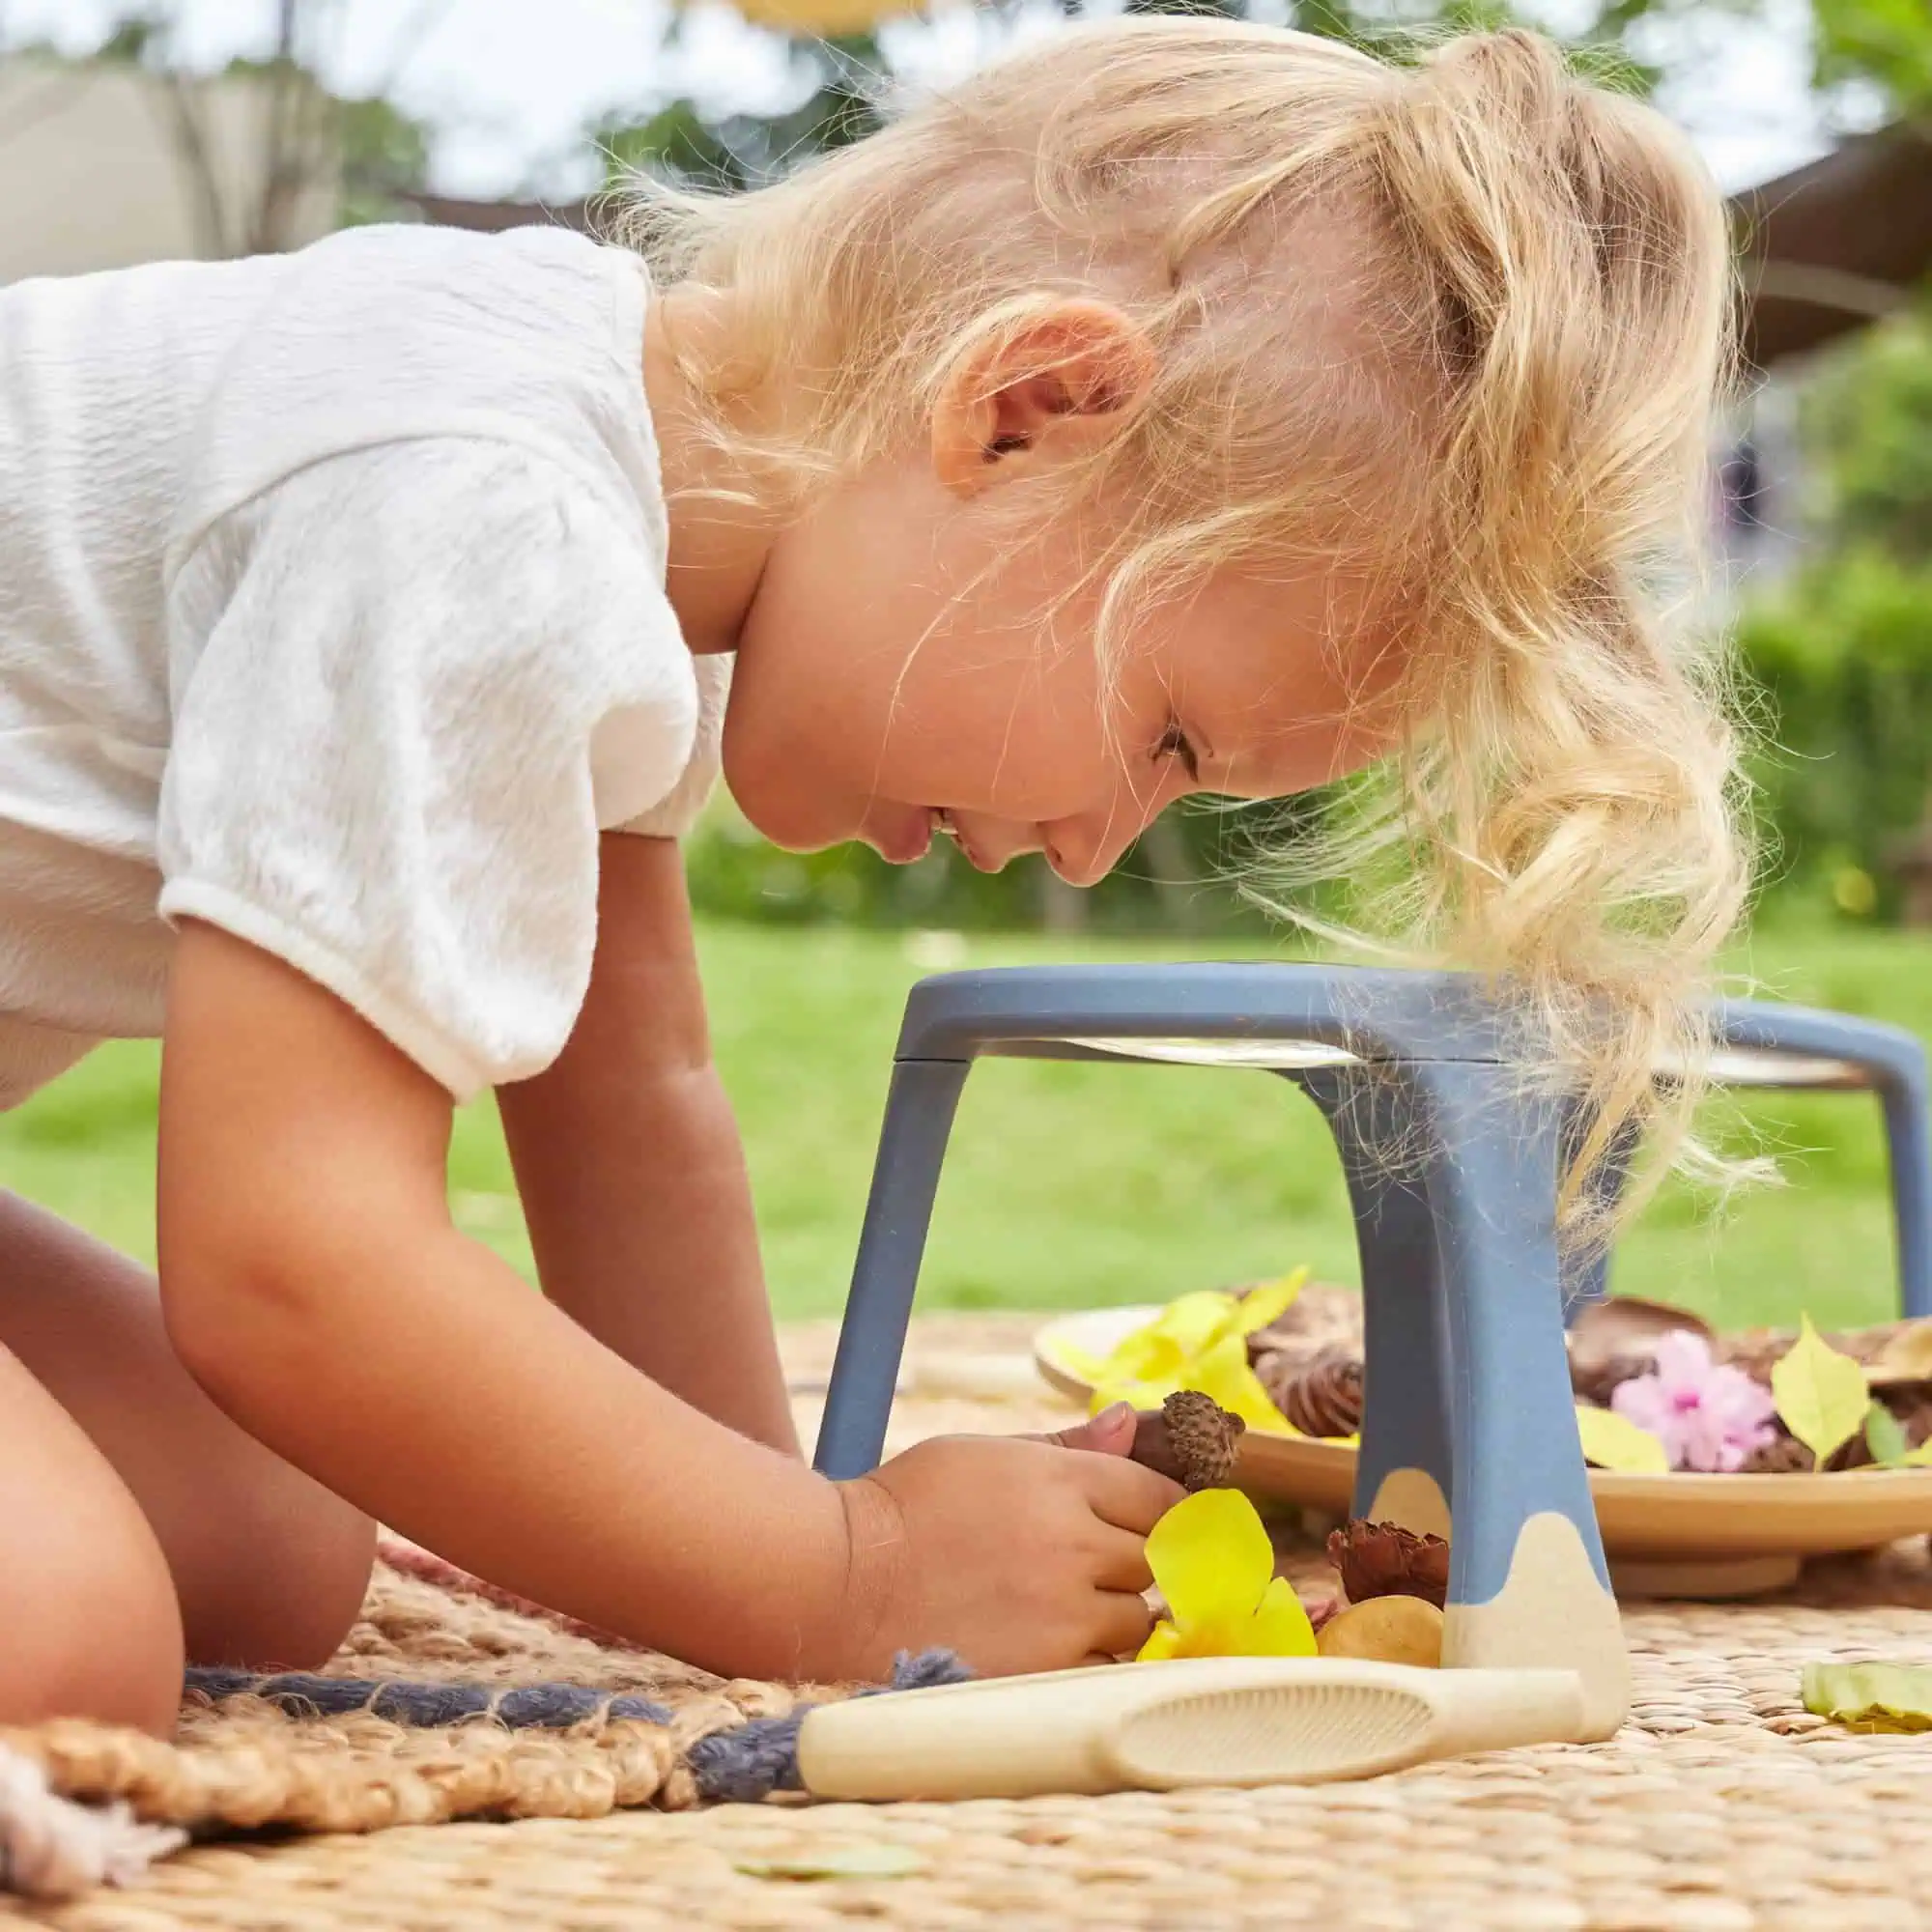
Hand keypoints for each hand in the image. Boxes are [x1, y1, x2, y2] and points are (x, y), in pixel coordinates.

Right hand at [829, 1405, 1183, 1678]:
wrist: (842, 1584)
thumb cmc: (910, 1507)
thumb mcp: (985, 1453)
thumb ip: (1066, 1444)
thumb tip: (1131, 1418)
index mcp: (1058, 1481)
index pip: (1156, 1496)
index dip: (1162, 1509)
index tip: (1149, 1521)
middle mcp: (1071, 1545)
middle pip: (1153, 1557)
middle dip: (1133, 1560)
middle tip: (1090, 1565)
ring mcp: (1063, 1614)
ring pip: (1136, 1618)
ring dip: (1115, 1612)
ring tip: (1060, 1606)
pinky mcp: (1046, 1671)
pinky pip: (1105, 1666)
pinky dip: (1090, 1656)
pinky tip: (1048, 1643)